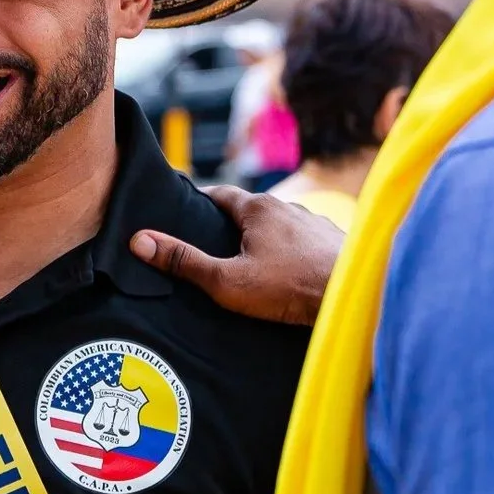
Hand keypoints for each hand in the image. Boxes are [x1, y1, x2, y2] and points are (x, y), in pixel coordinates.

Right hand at [131, 186, 339, 326]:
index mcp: (259, 208)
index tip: (185, 212)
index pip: (220, 194)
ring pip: (281, 227)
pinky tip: (289, 275)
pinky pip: (304, 244)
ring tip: (253, 265)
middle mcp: (289, 208)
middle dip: (232, 226)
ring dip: (266, 241)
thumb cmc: (290, 289)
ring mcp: (316, 224)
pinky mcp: (334, 245)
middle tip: (214, 247)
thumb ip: (185, 261)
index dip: (199, 202)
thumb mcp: (227, 280)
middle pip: (251, 211)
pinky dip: (292, 254)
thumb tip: (140, 241)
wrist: (353, 299)